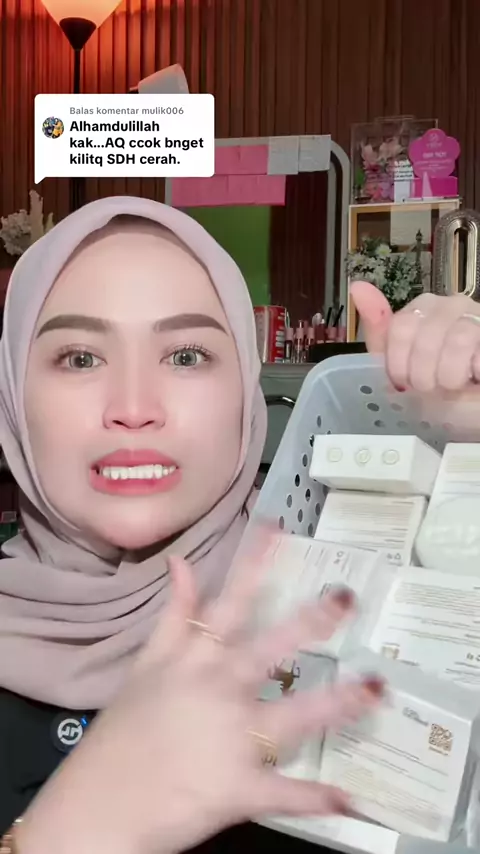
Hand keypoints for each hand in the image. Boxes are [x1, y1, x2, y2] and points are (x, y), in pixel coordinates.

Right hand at [19, 547, 383, 853]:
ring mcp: (231, 739)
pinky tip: (349, 797)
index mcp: (195, 660)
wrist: (98, 804)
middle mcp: (218, 690)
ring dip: (337, 702)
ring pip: (294, 715)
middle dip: (310, 622)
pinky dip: (315, 798)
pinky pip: (284, 792)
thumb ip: (172, 615)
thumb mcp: (145, 666)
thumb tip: (181, 562)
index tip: (279, 529)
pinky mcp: (238, 788)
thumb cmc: (122, 733)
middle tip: (346, 598)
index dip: (254, 563)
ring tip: (376, 688)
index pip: (229, 601)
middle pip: (270, 648)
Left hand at [350, 280, 479, 392]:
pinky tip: (474, 377)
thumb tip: (357, 286)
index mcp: (422, 309)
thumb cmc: (438, 389)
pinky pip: (478, 351)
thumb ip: (380, 332)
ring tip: (452, 386)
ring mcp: (477, 316)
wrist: (471, 408)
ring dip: (449, 377)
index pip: (400, 327)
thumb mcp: (400, 365)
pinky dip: (472, 374)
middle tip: (430, 388)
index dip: (398, 364)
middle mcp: (451, 304)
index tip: (403, 383)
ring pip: (456, 342)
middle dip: (423, 375)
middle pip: (424, 336)